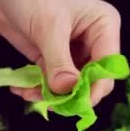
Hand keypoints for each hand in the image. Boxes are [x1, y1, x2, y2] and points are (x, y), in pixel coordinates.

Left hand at [0, 0, 120, 105]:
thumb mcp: (48, 26)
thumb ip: (59, 61)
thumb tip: (67, 91)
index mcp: (103, 27)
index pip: (108, 66)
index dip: (95, 88)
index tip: (75, 103)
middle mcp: (92, 41)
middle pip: (91, 81)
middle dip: (70, 94)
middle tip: (49, 103)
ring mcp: (72, 52)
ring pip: (70, 86)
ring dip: (50, 95)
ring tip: (28, 94)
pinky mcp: (53, 58)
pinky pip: (52, 82)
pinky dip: (38, 89)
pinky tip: (21, 88)